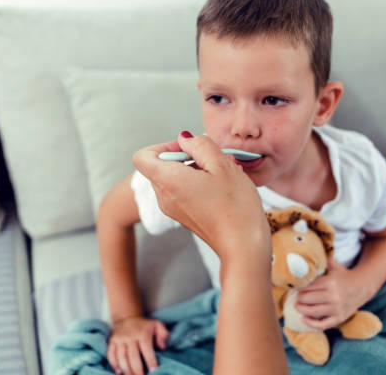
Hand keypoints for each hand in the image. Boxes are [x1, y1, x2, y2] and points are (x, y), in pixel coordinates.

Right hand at [107, 316, 168, 374]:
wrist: (127, 318)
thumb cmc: (145, 326)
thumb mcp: (157, 325)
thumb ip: (163, 335)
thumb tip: (162, 347)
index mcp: (143, 333)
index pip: (147, 348)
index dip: (150, 360)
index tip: (154, 370)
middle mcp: (130, 336)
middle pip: (132, 356)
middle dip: (137, 369)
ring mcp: (119, 339)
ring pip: (121, 356)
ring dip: (126, 369)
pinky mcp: (112, 342)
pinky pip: (111, 354)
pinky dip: (114, 364)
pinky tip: (119, 372)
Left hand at [132, 133, 270, 264]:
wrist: (243, 246)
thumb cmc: (235, 207)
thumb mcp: (222, 165)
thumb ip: (201, 145)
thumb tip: (186, 139)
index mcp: (168, 181)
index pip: (143, 156)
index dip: (163, 146)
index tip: (188, 148)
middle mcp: (164, 196)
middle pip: (160, 166)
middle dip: (184, 157)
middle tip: (211, 160)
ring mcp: (173, 209)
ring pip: (173, 179)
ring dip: (194, 170)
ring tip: (220, 175)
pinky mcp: (184, 217)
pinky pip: (182, 192)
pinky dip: (197, 184)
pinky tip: (221, 188)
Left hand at [295, 258, 367, 329]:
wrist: (362, 288)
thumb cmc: (344, 276)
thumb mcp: (335, 267)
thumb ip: (323, 261)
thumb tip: (307, 255)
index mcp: (331, 282)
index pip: (309, 286)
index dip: (300, 287)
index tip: (296, 287)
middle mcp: (334, 296)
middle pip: (308, 299)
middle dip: (299, 298)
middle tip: (296, 297)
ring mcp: (337, 308)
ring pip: (313, 311)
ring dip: (302, 309)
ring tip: (297, 306)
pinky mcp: (340, 318)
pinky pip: (323, 324)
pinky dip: (312, 324)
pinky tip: (303, 319)